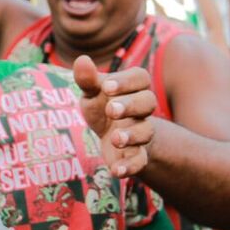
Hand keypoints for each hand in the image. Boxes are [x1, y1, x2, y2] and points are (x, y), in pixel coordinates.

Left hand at [73, 56, 156, 177]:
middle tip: (110, 110)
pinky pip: (141, 161)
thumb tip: (81, 60)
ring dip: (131, 134)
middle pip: (148, 102)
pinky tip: (115, 170)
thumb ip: (87, 79)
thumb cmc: (102, 106)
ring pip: (146, 131)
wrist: (111, 136)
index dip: (126, 81)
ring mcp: (141, 132)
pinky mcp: (136, 156)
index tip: (106, 86)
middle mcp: (141, 109)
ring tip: (114, 137)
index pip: (140, 77)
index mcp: (133, 88)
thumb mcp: (92, 93)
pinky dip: (130, 166)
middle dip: (130, 105)